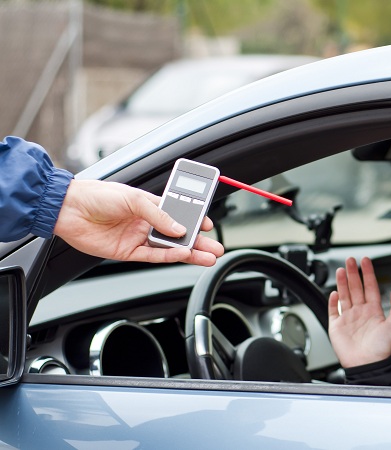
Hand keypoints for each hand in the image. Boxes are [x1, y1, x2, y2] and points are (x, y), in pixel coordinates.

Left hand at [53, 179, 223, 265]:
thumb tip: (179, 228)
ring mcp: (137, 238)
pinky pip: (153, 256)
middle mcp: (145, 223)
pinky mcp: (127, 252)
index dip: (194, 220)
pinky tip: (183, 256)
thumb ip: (159, 214)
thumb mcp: (134, 198)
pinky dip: (168, 257)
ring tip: (207, 256)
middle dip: (198, 242)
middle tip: (216, 247)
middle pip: (178, 235)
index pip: (179, 214)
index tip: (208, 225)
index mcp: (149, 206)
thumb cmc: (97, 195)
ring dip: (189, 253)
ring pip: (169, 248)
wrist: (68, 209)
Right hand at [327, 257, 390, 367]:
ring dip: (342, 282)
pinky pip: (333, 311)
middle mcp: (361, 313)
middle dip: (353, 273)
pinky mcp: (337, 327)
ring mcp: (348, 319)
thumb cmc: (382, 349)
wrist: (368, 364)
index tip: (366, 261)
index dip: (368, 273)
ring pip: (344, 295)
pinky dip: (333, 301)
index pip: (370, 287)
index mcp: (374, 311)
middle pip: (356, 288)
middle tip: (351, 260)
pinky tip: (334, 292)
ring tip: (341, 270)